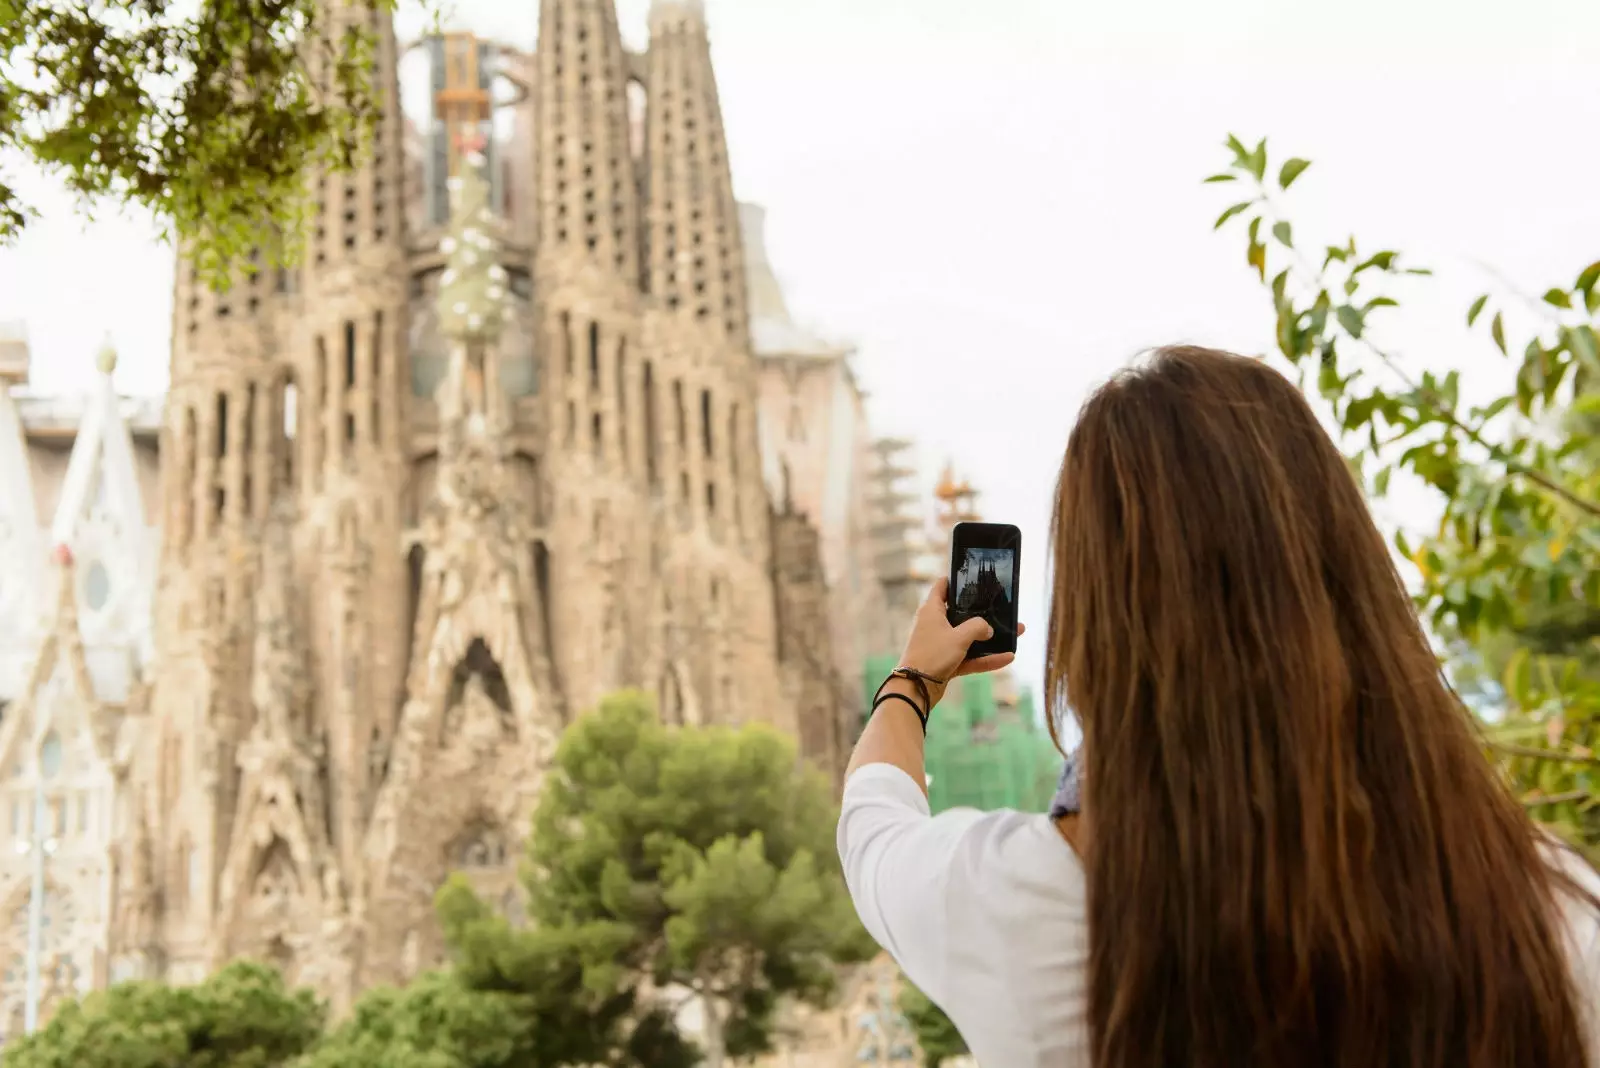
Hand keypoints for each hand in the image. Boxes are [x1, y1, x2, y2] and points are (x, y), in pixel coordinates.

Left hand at [897, 578, 1024, 708]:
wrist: (916, 689)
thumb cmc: (932, 655)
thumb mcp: (958, 637)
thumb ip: (977, 627)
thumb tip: (988, 628)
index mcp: (931, 610)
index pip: (942, 587)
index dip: (956, 580)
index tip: (972, 577)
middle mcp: (935, 625)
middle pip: (961, 613)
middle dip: (983, 612)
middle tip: (1002, 607)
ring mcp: (941, 644)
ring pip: (970, 638)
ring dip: (991, 638)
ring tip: (1015, 633)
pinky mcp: (947, 662)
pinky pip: (970, 657)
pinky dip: (986, 659)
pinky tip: (1007, 658)